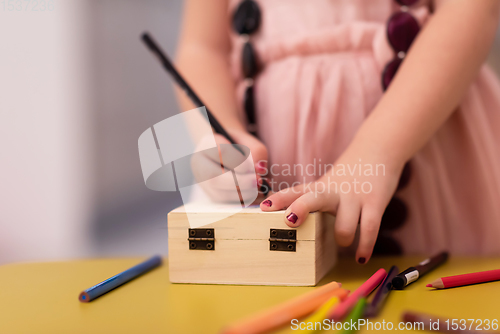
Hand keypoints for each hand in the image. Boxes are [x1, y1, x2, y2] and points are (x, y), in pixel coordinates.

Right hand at [191, 130, 268, 203]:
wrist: (226, 152)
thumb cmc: (238, 145)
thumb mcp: (248, 141)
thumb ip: (256, 150)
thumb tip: (260, 169)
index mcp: (207, 143)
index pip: (221, 153)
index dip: (241, 163)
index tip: (255, 168)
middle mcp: (199, 163)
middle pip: (215, 177)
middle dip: (241, 182)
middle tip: (258, 181)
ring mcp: (202, 181)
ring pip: (219, 193)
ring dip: (243, 193)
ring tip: (258, 187)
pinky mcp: (210, 194)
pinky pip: (226, 202)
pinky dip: (242, 199)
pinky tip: (253, 193)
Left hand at [260, 142, 403, 262]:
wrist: (379, 150)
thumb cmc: (347, 177)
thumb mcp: (326, 186)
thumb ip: (310, 202)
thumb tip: (289, 224)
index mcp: (318, 188)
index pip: (295, 192)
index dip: (279, 199)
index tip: (264, 207)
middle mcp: (333, 192)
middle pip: (314, 198)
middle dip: (302, 209)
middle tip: (291, 221)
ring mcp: (354, 198)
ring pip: (344, 226)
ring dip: (342, 240)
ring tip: (344, 243)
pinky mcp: (375, 203)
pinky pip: (370, 229)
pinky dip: (365, 247)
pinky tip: (360, 258)